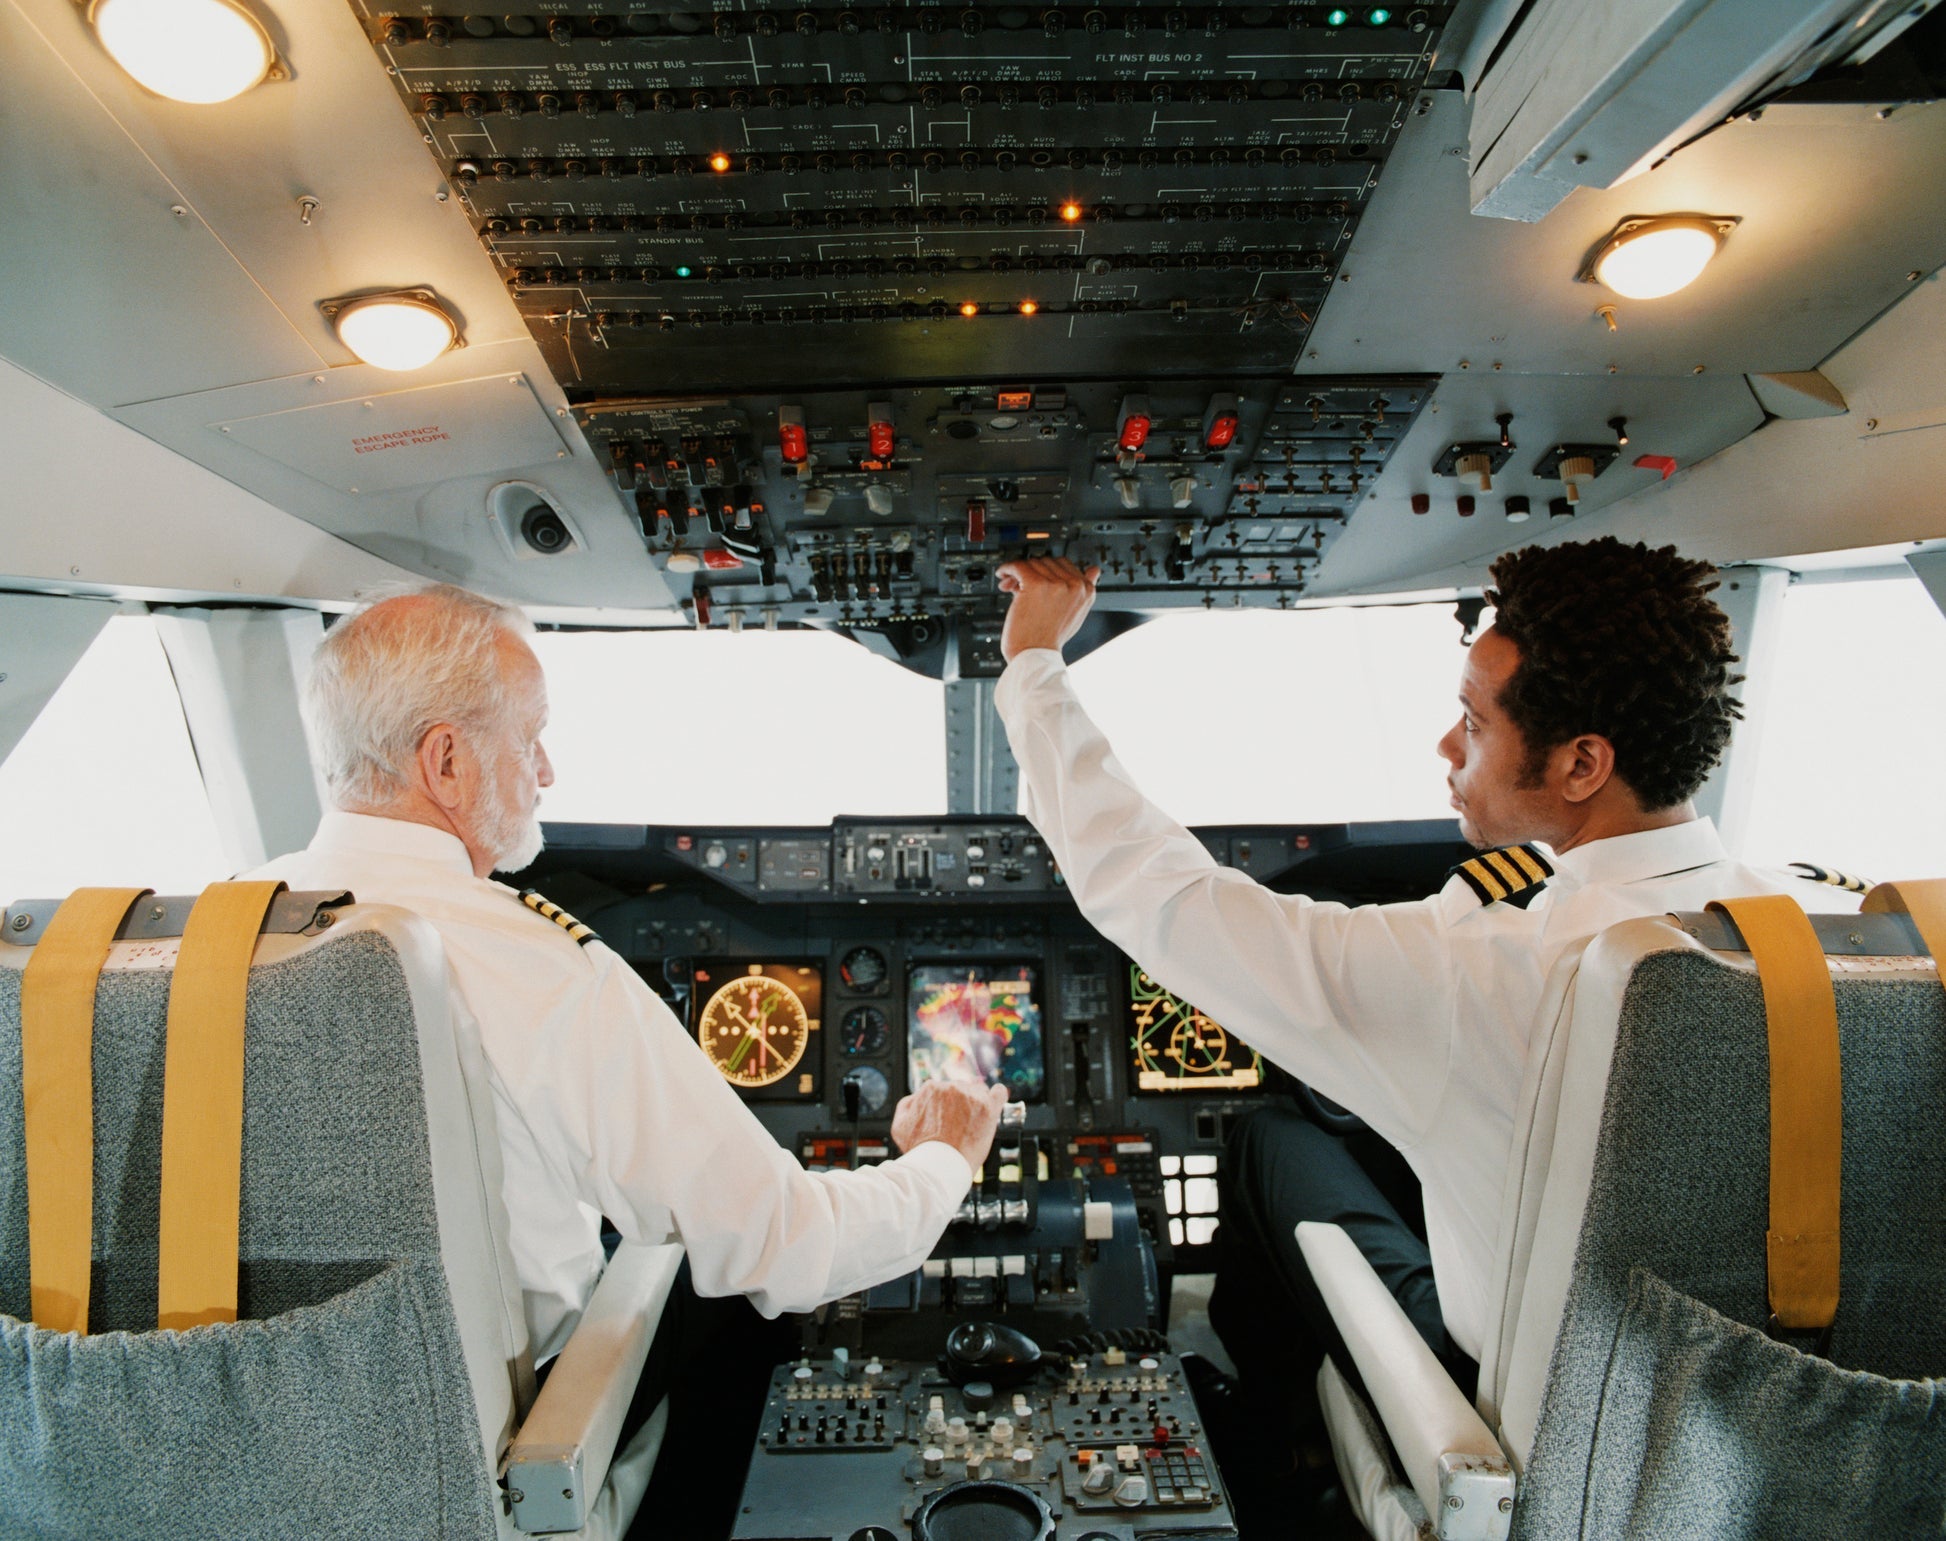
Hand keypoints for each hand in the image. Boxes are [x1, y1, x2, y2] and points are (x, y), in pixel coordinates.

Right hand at [891, 1079, 1009, 1172]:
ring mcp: (971, 1097)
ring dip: (977, 1103)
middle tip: (958, 1125)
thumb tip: (916, 1097)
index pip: (942, 1090)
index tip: (945, 1119)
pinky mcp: (989, 1108)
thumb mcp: (900, 1126)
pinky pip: (999, 1093)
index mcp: (931, 1088)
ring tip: (973, 1123)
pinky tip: (996, 1099)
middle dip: (960, 1103)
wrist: (939, 1168)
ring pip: (978, 1092)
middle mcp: (951, 1088)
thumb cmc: (920, 1150)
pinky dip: (998, 1096)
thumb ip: (907, 1105)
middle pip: (961, 1089)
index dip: (944, 1106)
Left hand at [996, 557, 1102, 661]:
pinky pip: (1019, 566)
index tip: (1037, 580)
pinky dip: (1007, 568)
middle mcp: (1074, 585)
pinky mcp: (1036, 584)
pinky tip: (1003, 574)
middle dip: (1033, 571)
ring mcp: (1056, 584)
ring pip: (1033, 564)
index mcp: (1086, 590)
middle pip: (1048, 562)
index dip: (1047, 572)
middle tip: (1019, 585)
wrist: (1035, 655)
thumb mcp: (1076, 613)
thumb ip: (1083, 591)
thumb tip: (1094, 570)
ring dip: (1018, 573)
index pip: (1065, 565)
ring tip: (1011, 586)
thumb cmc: (1051, 639)